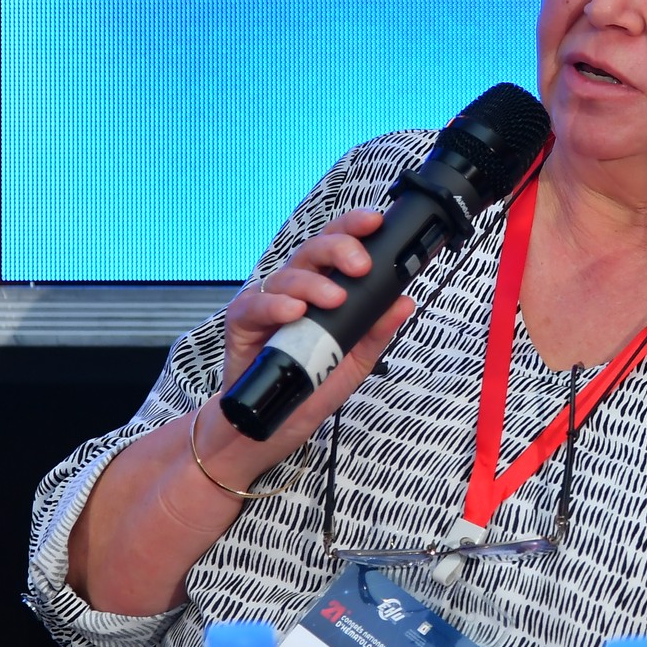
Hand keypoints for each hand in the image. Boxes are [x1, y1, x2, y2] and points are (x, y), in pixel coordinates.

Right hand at [203, 209, 417, 485]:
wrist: (272, 424)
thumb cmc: (309, 385)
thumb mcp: (354, 360)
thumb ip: (377, 331)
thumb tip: (404, 302)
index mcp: (323, 289)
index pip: (338, 246)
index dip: (354, 228)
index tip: (376, 222)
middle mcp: (295, 289)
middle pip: (313, 249)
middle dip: (339, 249)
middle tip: (361, 266)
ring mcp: (268, 304)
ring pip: (288, 275)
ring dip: (313, 284)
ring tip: (334, 299)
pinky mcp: (242, 323)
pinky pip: (255, 305)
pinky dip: (276, 306)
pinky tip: (294, 312)